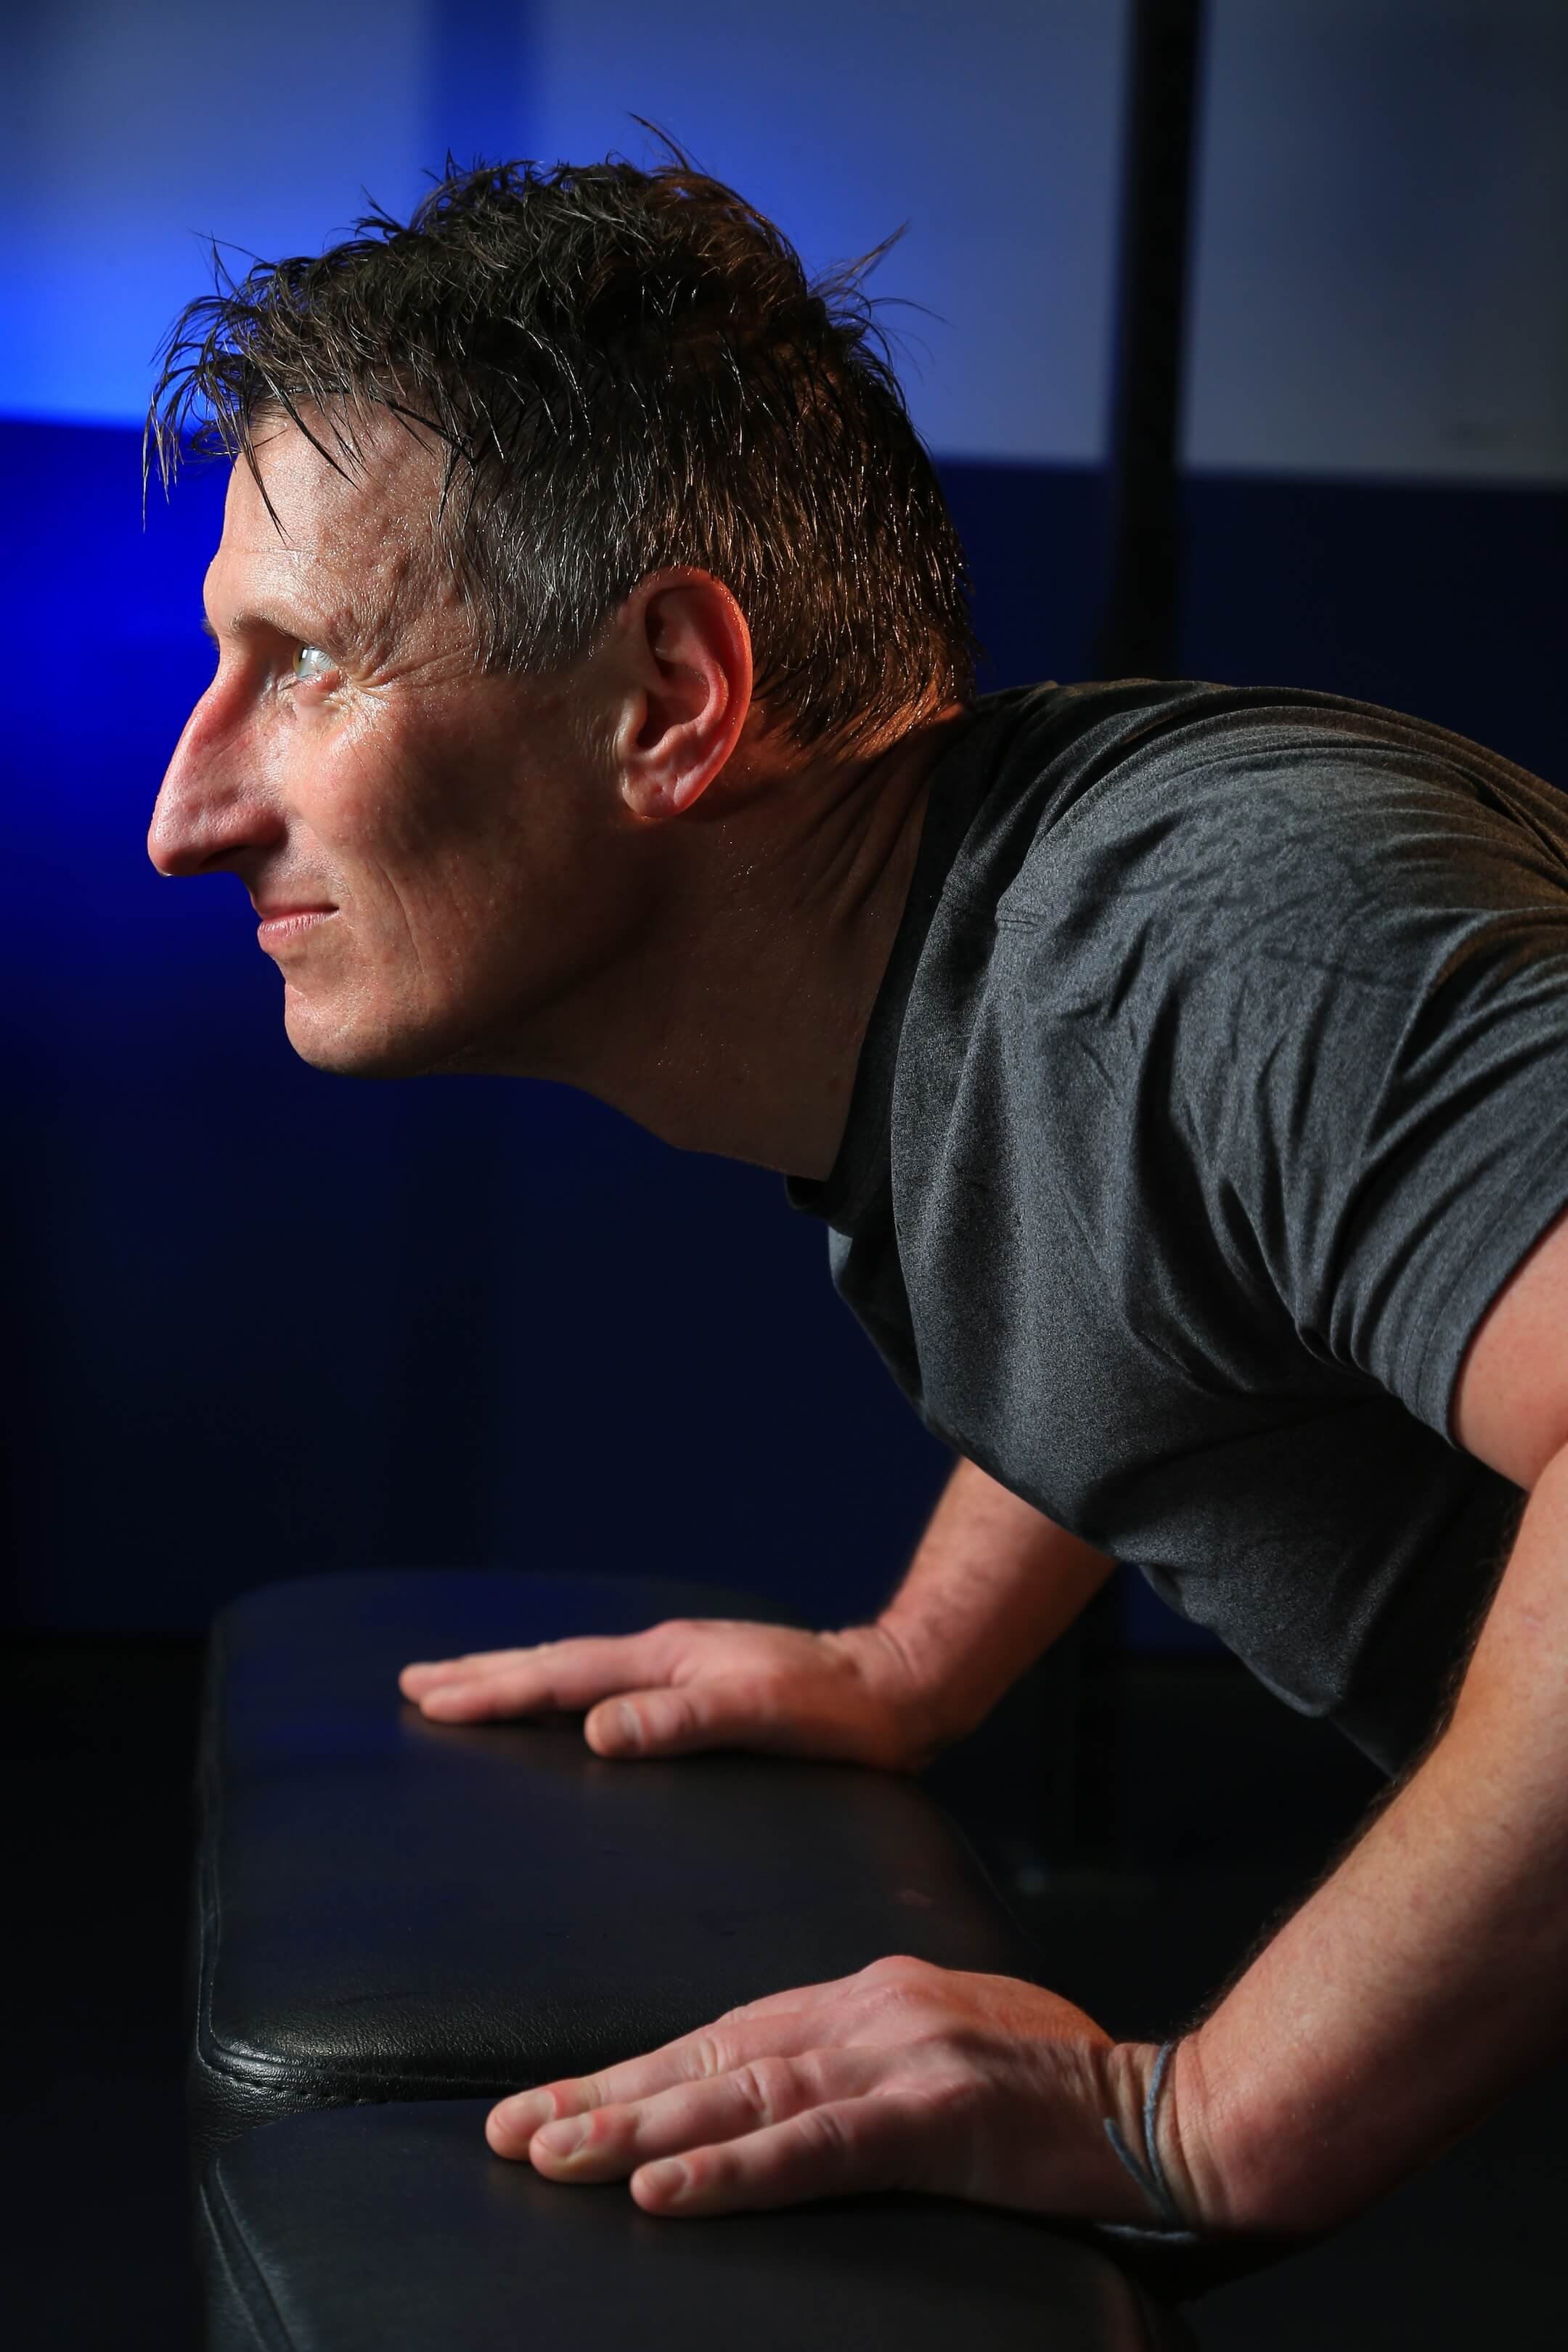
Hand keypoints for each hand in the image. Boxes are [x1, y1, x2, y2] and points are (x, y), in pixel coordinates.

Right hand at [398, 1618, 940, 1769]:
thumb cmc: (835, 1712)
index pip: (560, 1676)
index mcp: (666, 1660)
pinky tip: (561, 1708)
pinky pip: (606, 1685)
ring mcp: (681, 1667)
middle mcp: (665, 1655)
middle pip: (553, 1662)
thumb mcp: (760, 1714)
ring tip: (462, 1685)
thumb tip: (593, 1729)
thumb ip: (680, 1720)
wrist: (897, 1691)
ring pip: (576, 1670)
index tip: (426, 1699)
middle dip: (480, 1673)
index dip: (492, 1691)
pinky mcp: (698, 1687)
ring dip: (514, 1677)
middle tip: (410, 1682)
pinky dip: (561, 1690)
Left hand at [486, 1954, 1176, 2224]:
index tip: (556, 2099)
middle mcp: (871, 2010)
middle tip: (508, 2130)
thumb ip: (872, 2061)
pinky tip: (661, 2192)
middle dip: (604, 2097)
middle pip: (711, 2058)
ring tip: (547, 2157)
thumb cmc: (1065, 2090)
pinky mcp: (931, 2120)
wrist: (1171, 2110)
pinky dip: (727, 2171)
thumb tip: (793, 2098)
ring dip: (634, 2132)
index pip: (727, 2033)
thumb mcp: (952, 2050)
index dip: (637, 2069)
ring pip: (739, 2098)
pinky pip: (810, 2149)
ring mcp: (899, 2058)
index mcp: (872, 1994)